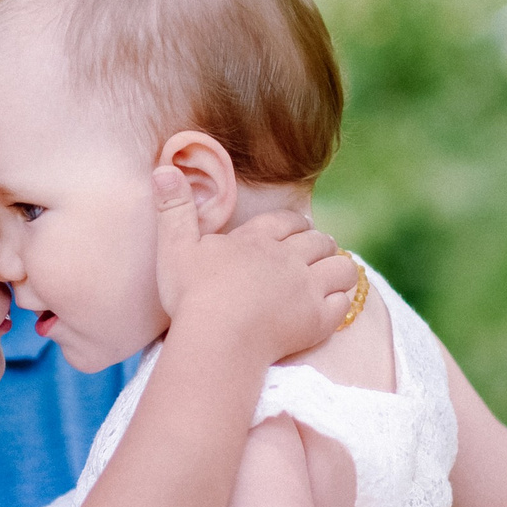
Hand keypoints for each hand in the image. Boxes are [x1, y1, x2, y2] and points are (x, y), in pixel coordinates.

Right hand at [151, 167, 356, 362]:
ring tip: (332, 275)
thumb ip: (173, 208)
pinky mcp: (318, 319)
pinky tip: (332, 304)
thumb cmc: (192, 295)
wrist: (217, 338)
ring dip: (339, 268)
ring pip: (341, 268)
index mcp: (257, 239)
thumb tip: (163, 168)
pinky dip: (341, 300)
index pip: (288, 221)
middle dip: (321, 244)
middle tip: (317, 252)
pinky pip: (343, 303)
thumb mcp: (175, 247)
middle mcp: (288, 258)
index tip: (299, 227)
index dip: (296, 223)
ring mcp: (307, 288)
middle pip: (319, 242)